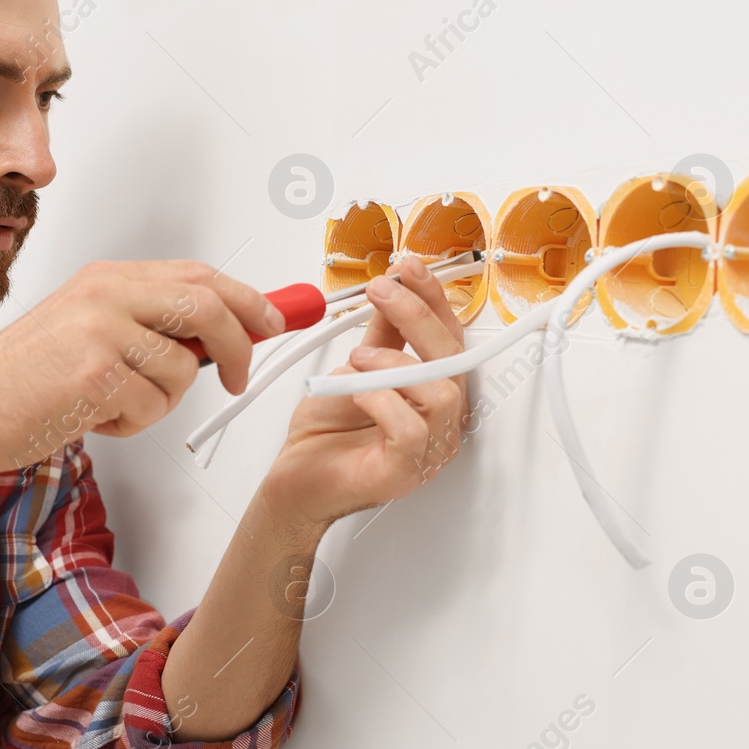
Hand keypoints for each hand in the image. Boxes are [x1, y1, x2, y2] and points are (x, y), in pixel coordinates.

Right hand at [0, 259, 285, 473]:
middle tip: (238, 376)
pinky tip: (90, 417)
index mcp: (106, 278)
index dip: (247, 298)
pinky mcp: (95, 372)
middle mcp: (105, 294)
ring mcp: (100, 330)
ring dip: (159, 402)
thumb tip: (219, 334)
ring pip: (182, 368)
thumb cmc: (21, 383)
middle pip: (209, 304)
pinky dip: (131, 423)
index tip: (273, 320)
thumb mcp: (85, 332)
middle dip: (238, 344)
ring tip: (111, 405)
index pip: (199, 275)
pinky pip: (153, 404)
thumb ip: (147, 325)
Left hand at [260, 257, 468, 527]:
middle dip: (417, 315)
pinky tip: (357, 392)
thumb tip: (393, 290)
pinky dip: (383, 401)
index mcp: (433, 394)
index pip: (451, 339)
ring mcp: (428, 451)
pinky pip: (413, 431)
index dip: (434, 300)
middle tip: (382, 291)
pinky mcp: (404, 472)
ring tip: (359, 358)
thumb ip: (381, 337)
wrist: (295, 480)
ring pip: (442, 394)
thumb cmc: (325, 436)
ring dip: (397, 363)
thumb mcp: (355, 369)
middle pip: (453, 360)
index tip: (408, 268)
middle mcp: (440, 422)